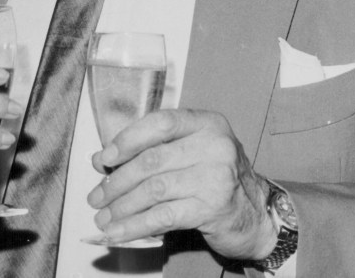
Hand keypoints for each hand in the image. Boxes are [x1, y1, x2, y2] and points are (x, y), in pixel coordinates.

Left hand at [86, 108, 277, 260]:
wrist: (257, 215)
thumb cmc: (215, 179)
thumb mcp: (189, 154)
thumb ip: (150, 151)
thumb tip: (102, 160)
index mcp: (207, 123)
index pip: (161, 123)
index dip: (128, 139)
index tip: (105, 157)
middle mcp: (215, 145)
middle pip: (153, 160)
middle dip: (118, 180)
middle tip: (97, 195)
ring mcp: (216, 177)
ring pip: (154, 189)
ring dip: (122, 206)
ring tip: (102, 216)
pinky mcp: (212, 208)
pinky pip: (163, 216)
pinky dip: (135, 226)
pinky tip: (117, 233)